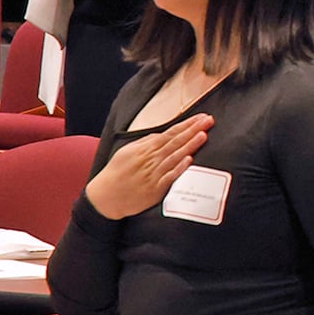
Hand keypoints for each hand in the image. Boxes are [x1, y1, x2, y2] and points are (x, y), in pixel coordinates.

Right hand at [83, 114, 213, 219]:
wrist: (105, 197)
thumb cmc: (117, 173)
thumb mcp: (128, 151)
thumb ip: (146, 142)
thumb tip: (161, 134)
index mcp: (145, 149)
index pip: (171, 133)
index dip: (187, 124)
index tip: (201, 117)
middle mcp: (150, 159)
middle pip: (176, 142)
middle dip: (193, 130)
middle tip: (209, 120)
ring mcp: (153, 174)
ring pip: (175, 156)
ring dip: (190, 145)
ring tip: (203, 135)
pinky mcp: (155, 189)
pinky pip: (169, 177)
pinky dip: (179, 168)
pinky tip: (189, 160)